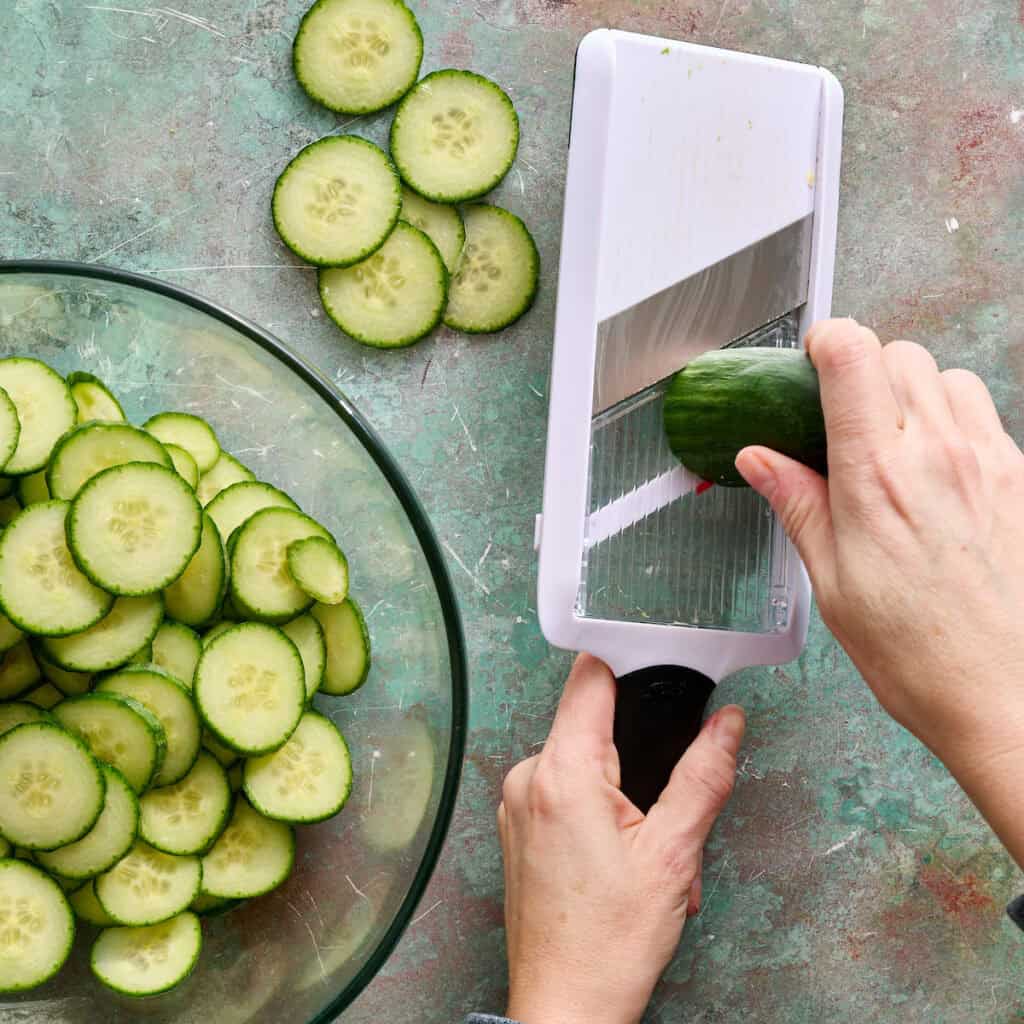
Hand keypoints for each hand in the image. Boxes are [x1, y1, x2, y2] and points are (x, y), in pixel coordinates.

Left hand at [498, 654, 744, 1023]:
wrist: (564, 1008)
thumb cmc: (609, 943)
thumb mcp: (673, 855)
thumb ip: (702, 776)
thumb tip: (727, 723)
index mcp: (562, 773)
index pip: (590, 677)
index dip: (628, 660)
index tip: (660, 663)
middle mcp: (528, 777)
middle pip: (591, 721)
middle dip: (639, 754)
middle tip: (667, 813)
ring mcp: (517, 802)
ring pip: (582, 760)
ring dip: (624, 792)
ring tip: (650, 852)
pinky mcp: (518, 825)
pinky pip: (564, 790)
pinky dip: (599, 810)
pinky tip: (624, 858)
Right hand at [735, 318, 1023, 861]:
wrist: (1003, 695)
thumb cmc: (919, 652)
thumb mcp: (831, 581)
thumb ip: (797, 503)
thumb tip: (760, 460)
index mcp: (878, 478)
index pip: (853, 357)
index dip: (826, 342)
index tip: (811, 361)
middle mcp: (939, 456)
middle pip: (899, 354)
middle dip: (864, 369)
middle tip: (841, 414)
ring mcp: (989, 463)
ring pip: (947, 375)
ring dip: (913, 390)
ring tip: (891, 439)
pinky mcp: (1019, 478)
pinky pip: (983, 414)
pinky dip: (952, 419)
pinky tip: (934, 468)